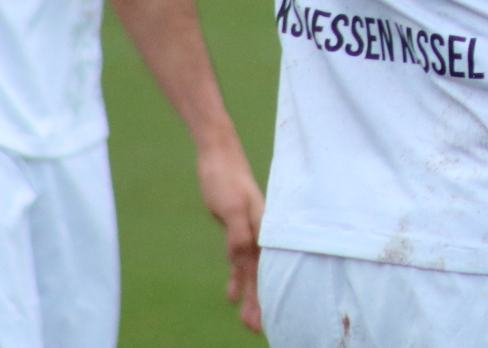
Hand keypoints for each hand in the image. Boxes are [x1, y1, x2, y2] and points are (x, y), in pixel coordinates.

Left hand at [198, 142, 265, 333]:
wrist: (218, 157)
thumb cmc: (226, 179)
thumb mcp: (231, 206)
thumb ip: (238, 233)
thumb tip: (240, 258)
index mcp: (264, 231)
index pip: (268, 270)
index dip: (268, 295)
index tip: (268, 318)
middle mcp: (260, 235)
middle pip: (262, 275)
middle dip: (261, 303)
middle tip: (256, 329)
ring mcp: (249, 234)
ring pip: (251, 272)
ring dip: (250, 296)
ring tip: (247, 322)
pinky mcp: (237, 232)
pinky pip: (239, 262)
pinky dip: (237, 279)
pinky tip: (232, 296)